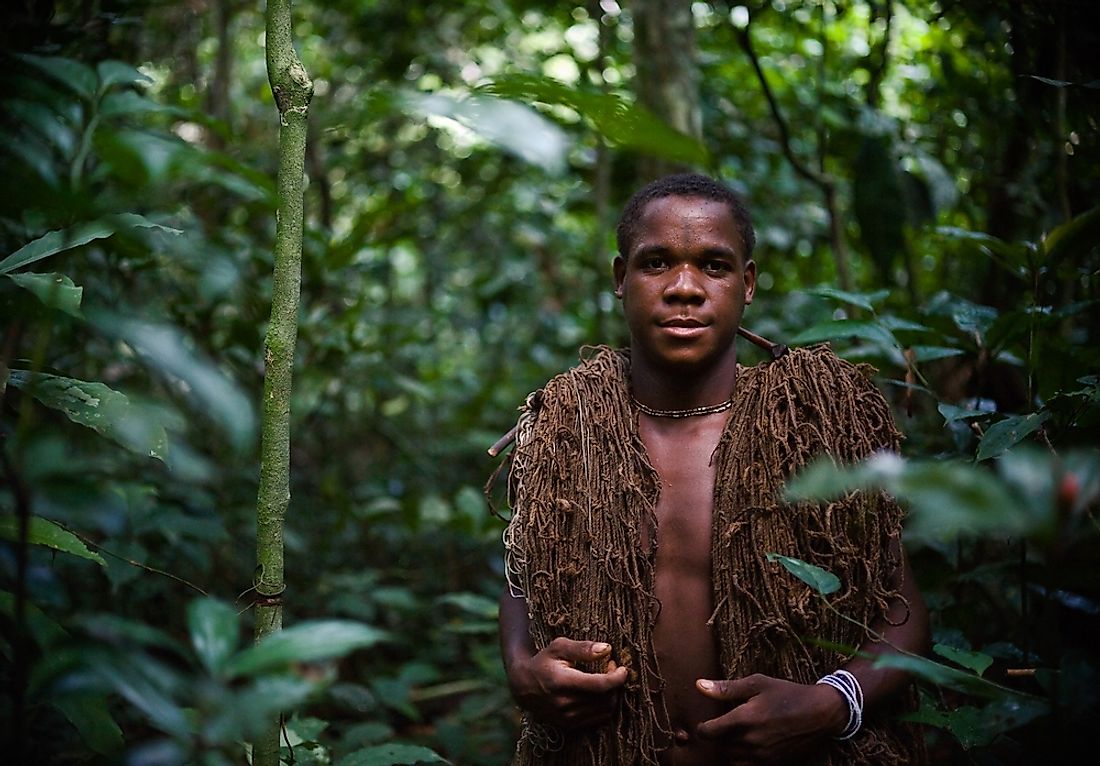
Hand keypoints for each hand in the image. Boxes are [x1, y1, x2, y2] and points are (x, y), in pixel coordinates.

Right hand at [507, 636, 628, 728]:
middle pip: (606, 699)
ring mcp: (567, 718)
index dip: (617, 678)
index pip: (600, 685)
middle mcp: (565, 704)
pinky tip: (600, 693)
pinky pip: (598, 719)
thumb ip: (583, 648)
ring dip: (612, 695)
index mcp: (562, 682)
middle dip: (615, 684)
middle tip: (612, 668)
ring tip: (605, 679)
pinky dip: (605, 706)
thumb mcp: (559, 647)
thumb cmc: (543, 662)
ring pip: (604, 710)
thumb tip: (607, 649)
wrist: (523, 686)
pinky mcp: (569, 725)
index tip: (623, 668)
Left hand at [694, 674, 847, 763]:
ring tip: (734, 736)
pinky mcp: (773, 764)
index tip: (704, 723)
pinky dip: (743, 759)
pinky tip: (748, 745)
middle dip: (715, 738)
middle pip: (719, 747)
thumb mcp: (757, 684)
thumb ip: (726, 688)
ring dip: (728, 749)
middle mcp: (752, 741)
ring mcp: (763, 756)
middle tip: (720, 726)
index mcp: (745, 719)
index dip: (701, 728)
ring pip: (731, 759)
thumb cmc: (787, 694)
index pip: (708, 732)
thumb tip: (699, 685)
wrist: (820, 714)